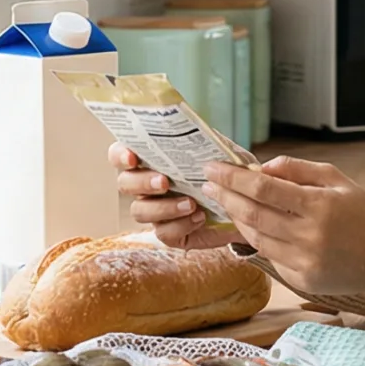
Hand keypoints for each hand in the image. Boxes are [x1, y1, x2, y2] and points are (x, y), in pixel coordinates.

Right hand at [108, 143, 236, 250]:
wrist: (245, 206)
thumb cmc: (224, 175)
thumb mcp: (220, 153)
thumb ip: (207, 142)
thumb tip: (201, 133)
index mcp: (152, 161)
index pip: (120, 155)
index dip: (120, 156)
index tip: (132, 158)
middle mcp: (146, 186)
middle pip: (125, 184)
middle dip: (142, 182)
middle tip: (164, 182)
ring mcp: (155, 211)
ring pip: (139, 211)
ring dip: (163, 207)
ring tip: (190, 203)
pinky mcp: (168, 233)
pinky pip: (163, 232)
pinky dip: (181, 225)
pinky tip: (200, 217)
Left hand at [202, 156, 364, 301]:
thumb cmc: (364, 212)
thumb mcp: (337, 179)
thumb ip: (297, 169)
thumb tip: (262, 168)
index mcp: (319, 206)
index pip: (264, 189)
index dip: (233, 178)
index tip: (213, 168)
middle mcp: (310, 237)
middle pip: (253, 215)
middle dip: (226, 197)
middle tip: (210, 184)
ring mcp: (305, 263)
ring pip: (256, 238)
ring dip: (236, 218)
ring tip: (226, 201)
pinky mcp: (302, 281)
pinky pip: (270, 256)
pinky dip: (256, 238)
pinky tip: (250, 224)